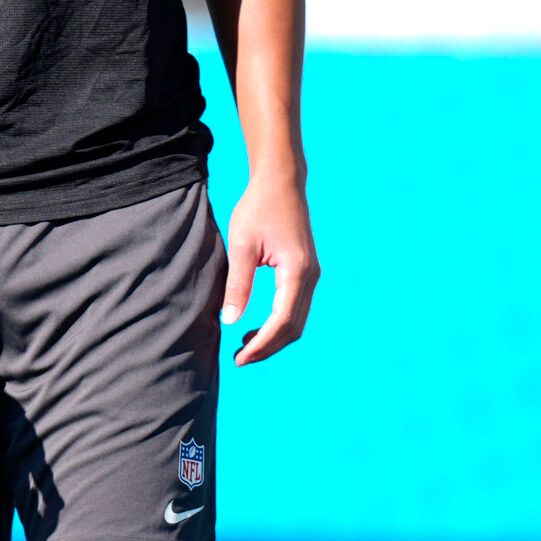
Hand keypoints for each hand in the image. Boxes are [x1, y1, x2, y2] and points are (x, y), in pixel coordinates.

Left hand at [221, 177, 318, 365]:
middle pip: (293, 327)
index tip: (240, 357)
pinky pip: (295, 307)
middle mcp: (310, 277)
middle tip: (239, 359)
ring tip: (245, 346)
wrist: (280, 182)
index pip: (281, 321)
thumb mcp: (242, 245)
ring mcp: (311, 275)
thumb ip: (237, 284)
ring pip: (297, 320)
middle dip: (268, 347)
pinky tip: (257, 326)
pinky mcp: (305, 271)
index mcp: (296, 272)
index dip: (262, 344)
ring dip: (274, 337)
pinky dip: (279, 323)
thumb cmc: (258, 208)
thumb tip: (229, 321)